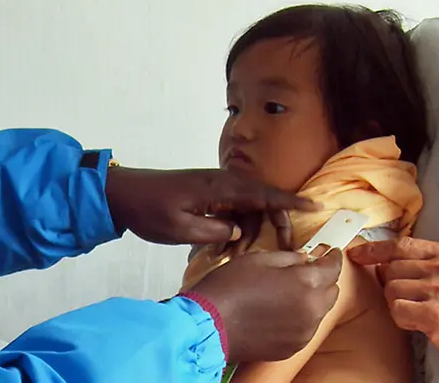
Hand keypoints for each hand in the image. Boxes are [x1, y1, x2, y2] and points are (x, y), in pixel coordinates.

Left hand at [104, 166, 319, 247]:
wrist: (123, 195)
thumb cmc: (149, 210)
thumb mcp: (181, 228)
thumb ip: (215, 231)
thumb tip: (240, 231)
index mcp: (218, 187)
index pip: (262, 193)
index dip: (290, 201)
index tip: (315, 206)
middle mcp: (220, 183)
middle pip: (261, 201)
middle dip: (272, 225)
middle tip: (280, 250)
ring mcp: (213, 189)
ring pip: (247, 209)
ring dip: (248, 232)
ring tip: (232, 254)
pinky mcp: (206, 196)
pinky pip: (231, 210)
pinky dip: (233, 229)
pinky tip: (223, 248)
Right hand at [191, 250, 342, 362]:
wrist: (210, 324)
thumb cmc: (230, 288)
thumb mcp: (259, 259)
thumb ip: (288, 257)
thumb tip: (303, 259)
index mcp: (306, 283)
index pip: (333, 268)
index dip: (333, 258)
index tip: (331, 253)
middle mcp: (312, 310)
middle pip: (332, 291)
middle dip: (323, 279)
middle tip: (306, 271)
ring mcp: (304, 332)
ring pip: (320, 310)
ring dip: (311, 299)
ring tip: (287, 292)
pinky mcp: (293, 346)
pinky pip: (306, 327)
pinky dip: (299, 317)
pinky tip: (279, 311)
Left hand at [348, 238, 438, 378]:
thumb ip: (427, 264)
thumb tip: (383, 264)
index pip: (400, 244)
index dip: (374, 250)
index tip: (357, 254)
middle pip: (391, 268)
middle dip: (393, 287)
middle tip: (412, 302)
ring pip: (391, 290)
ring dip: (399, 306)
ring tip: (422, 314)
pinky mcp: (436, 313)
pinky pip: (397, 310)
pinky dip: (403, 320)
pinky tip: (421, 324)